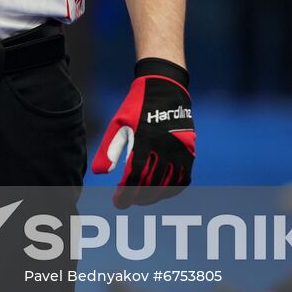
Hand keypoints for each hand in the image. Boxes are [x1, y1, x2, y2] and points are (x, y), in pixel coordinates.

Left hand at [92, 59, 194, 207]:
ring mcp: (180, 150)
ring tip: (141, 200)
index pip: (135, 176)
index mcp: (144, 140)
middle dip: (137, 198)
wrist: (165, 89)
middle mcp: (165, 147)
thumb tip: (101, 174)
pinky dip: (172, 190)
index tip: (118, 203)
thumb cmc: (136, 107)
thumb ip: (109, 149)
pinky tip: (160, 193)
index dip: (126, 194)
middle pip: (151, 184)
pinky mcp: (190, 151)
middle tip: (127, 202)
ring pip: (168, 184)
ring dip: (154, 197)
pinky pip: (183, 178)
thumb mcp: (118, 124)